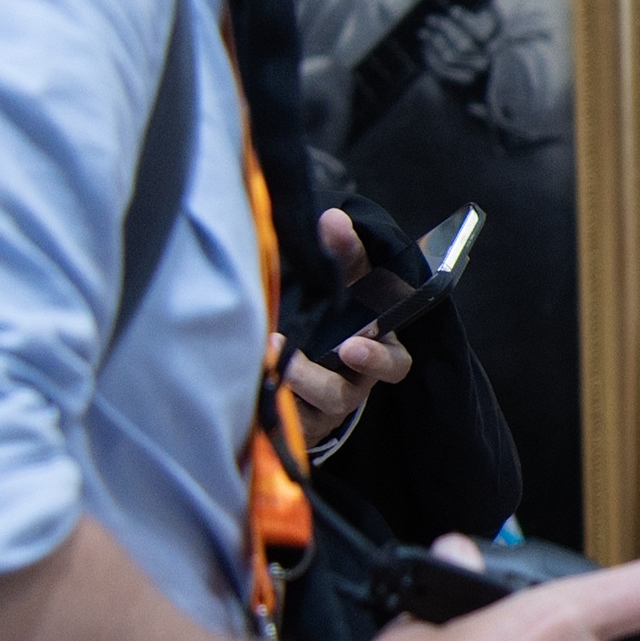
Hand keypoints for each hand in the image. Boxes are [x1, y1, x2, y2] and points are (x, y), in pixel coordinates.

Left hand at [280, 208, 409, 446]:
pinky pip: (277, 419)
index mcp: (374, 353)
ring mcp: (318, 409)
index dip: (377, 358)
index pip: (393, 365)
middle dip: (316, 377)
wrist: (302, 349)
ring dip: (282, 383)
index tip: (354, 341)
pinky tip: (246, 374)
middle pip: (342, 395)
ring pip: (302, 409)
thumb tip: (333, 218)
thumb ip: (345, 252)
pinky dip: (262, 396)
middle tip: (281, 351)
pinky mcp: (289, 422)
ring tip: (262, 354)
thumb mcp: (345, 280)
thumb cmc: (333, 312)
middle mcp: (350, 386)